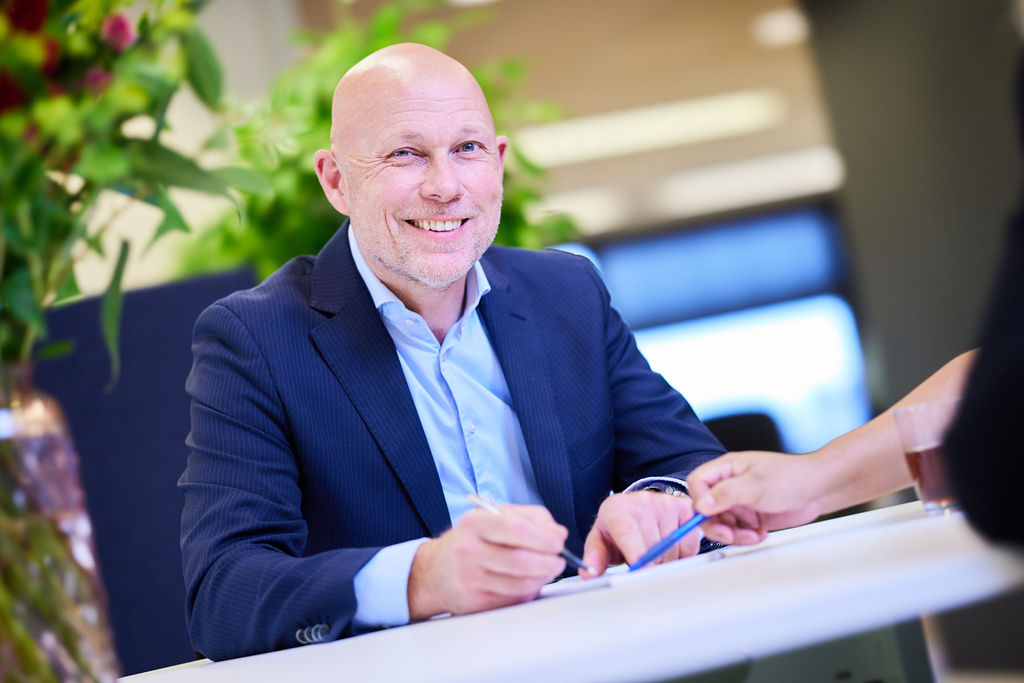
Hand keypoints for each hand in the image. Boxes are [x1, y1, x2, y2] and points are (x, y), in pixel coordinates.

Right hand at [407, 504, 566, 618]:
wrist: (437, 571)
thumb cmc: (472, 540)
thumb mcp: (494, 516)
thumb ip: (530, 518)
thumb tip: (559, 533)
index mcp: (475, 524)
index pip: (516, 529)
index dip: (544, 537)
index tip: (559, 541)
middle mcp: (469, 551)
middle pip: (521, 561)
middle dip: (549, 562)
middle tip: (560, 560)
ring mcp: (470, 579)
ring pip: (521, 584)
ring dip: (543, 578)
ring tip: (548, 570)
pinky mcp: (476, 602)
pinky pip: (514, 599)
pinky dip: (530, 591)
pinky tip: (530, 582)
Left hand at [581, 491, 699, 575]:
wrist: (636, 507)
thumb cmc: (615, 529)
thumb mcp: (600, 541)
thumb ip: (594, 557)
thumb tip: (588, 573)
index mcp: (616, 509)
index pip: (628, 533)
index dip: (636, 554)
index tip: (640, 571)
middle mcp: (642, 501)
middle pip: (653, 547)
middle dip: (650, 564)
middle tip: (641, 562)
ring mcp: (665, 503)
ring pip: (672, 549)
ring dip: (666, 560)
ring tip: (653, 551)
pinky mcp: (684, 507)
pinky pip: (689, 544)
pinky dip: (682, 553)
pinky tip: (669, 545)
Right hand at [687, 451, 824, 544]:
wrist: (819, 490)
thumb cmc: (793, 477)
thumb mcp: (756, 485)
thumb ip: (726, 494)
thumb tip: (701, 504)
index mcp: (727, 469)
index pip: (698, 484)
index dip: (699, 501)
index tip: (707, 514)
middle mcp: (730, 485)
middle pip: (706, 509)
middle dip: (717, 525)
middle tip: (729, 534)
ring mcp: (740, 502)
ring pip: (722, 524)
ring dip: (734, 534)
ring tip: (753, 534)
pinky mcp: (750, 517)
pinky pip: (737, 531)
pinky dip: (746, 537)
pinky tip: (760, 533)